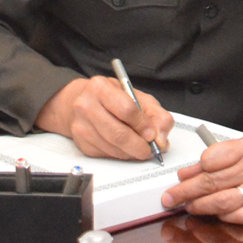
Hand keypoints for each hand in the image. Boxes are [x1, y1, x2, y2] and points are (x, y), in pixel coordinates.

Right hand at [35, 76, 173, 160]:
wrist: (86, 103)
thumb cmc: (114, 98)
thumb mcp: (139, 98)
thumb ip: (157, 115)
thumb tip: (161, 138)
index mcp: (100, 87)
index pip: (126, 110)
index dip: (143, 125)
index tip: (152, 134)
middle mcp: (86, 105)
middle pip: (118, 133)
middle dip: (139, 146)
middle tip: (150, 149)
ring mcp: (81, 126)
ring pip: (112, 147)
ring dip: (131, 152)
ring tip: (140, 148)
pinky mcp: (81, 143)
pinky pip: (105, 154)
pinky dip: (120, 155)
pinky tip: (125, 147)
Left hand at [159, 132, 242, 222]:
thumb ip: (221, 156)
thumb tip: (190, 170)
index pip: (211, 159)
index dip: (192, 170)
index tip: (180, 177)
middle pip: (211, 182)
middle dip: (185, 192)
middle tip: (170, 198)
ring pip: (222, 202)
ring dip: (199, 207)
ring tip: (188, 207)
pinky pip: (239, 217)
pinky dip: (222, 216)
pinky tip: (214, 214)